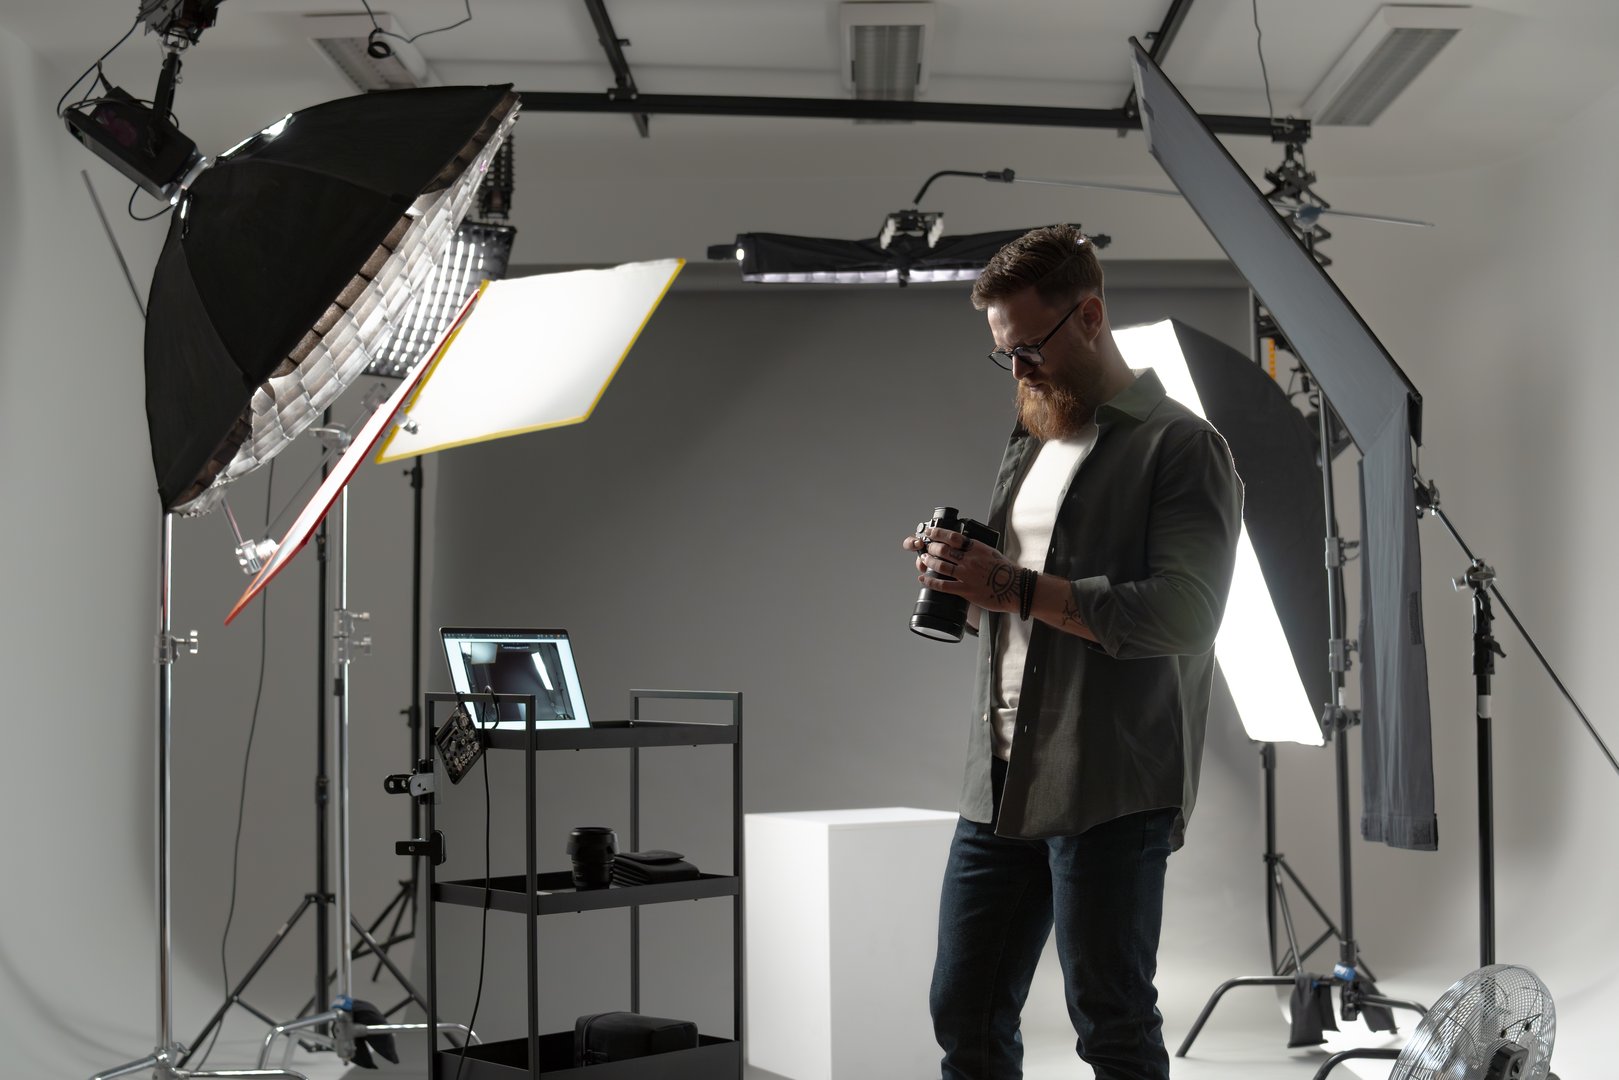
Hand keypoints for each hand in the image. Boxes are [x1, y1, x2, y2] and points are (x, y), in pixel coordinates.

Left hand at [900, 525, 1022, 613]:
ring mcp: (966, 574)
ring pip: (940, 565)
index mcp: (976, 548)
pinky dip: (930, 581)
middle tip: (926, 547)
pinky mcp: (965, 590)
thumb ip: (976, 549)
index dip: (937, 533)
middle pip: (943, 550)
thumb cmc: (1007, 571)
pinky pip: (943, 585)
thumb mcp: (991, 552)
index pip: (952, 536)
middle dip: (931, 547)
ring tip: (923, 560)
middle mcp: (969, 559)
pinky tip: (923, 579)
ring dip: (928, 562)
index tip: (930, 532)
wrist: (1016, 587)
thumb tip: (965, 546)